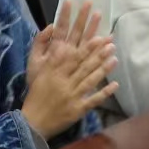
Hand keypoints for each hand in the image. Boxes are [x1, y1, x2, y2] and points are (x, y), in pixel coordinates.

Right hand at [20, 2, 117, 134]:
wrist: (33, 121)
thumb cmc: (35, 92)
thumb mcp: (34, 67)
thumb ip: (41, 46)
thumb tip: (52, 27)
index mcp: (54, 72)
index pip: (72, 57)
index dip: (87, 48)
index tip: (99, 38)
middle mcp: (64, 82)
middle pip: (84, 67)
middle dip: (99, 55)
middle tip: (112, 45)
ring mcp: (72, 96)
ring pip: (90, 81)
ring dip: (103, 70)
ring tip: (115, 59)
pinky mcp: (78, 110)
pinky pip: (93, 100)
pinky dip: (104, 93)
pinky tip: (115, 85)